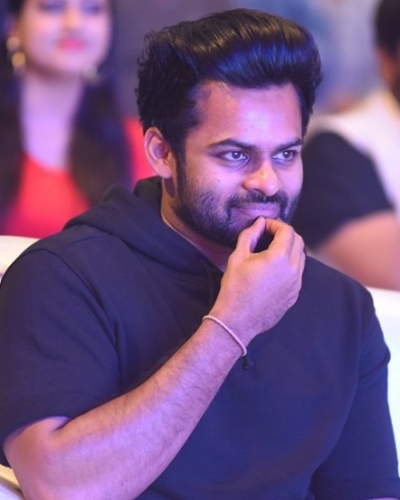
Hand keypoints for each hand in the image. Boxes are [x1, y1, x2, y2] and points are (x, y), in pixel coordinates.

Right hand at [210, 217, 304, 343]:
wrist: (237, 321)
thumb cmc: (234, 288)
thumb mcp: (238, 257)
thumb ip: (250, 235)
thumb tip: (259, 222)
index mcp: (279, 258)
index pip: (287, 231)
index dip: (275, 224)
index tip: (263, 226)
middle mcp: (293, 270)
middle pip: (298, 241)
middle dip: (285, 234)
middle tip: (268, 235)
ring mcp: (296, 284)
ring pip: (301, 257)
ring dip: (289, 248)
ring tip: (271, 251)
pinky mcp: (294, 295)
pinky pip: (298, 273)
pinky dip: (290, 264)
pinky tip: (273, 269)